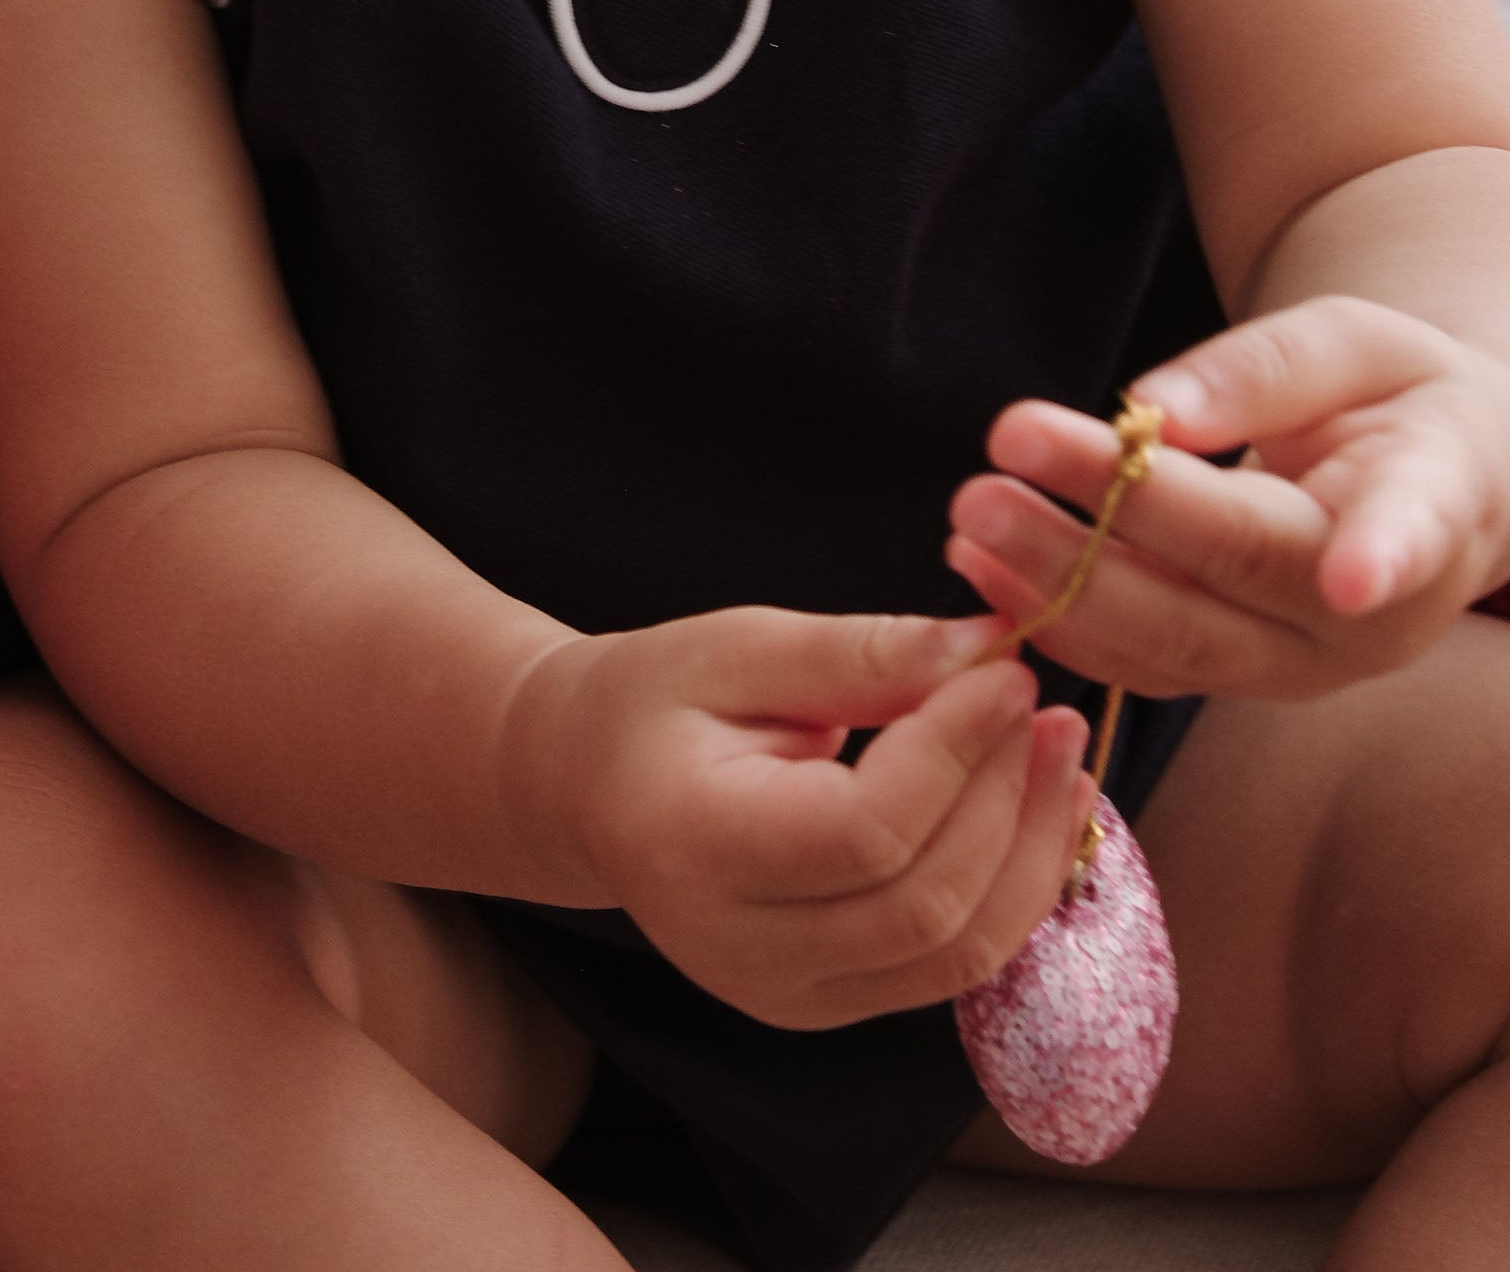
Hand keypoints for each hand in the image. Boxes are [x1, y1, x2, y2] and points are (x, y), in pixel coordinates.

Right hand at [503, 606, 1091, 1029]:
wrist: (590, 786)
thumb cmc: (658, 698)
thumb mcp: (741, 646)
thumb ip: (862, 652)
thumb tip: (991, 646)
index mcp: (695, 848)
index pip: (861, 833)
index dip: (953, 753)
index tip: (1007, 669)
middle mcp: (737, 951)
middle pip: (921, 904)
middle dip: (1005, 797)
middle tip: (1042, 699)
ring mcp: (786, 996)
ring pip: (955, 954)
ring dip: (1029, 849)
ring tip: (1060, 747)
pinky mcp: (831, 1005)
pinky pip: (951, 967)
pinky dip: (1012, 888)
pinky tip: (1034, 805)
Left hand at [944, 296, 1509, 700]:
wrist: (1421, 478)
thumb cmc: (1396, 394)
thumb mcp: (1353, 345)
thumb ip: (1261, 372)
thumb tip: (1152, 413)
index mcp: (1435, 513)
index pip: (1406, 538)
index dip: (1377, 558)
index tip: (1347, 577)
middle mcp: (1370, 618)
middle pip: (1232, 589)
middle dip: (1104, 540)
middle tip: (992, 475)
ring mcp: (1299, 664)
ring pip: (1173, 646)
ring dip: (1059, 586)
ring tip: (967, 517)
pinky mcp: (1235, 673)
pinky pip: (1142, 664)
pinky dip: (1057, 619)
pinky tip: (977, 565)